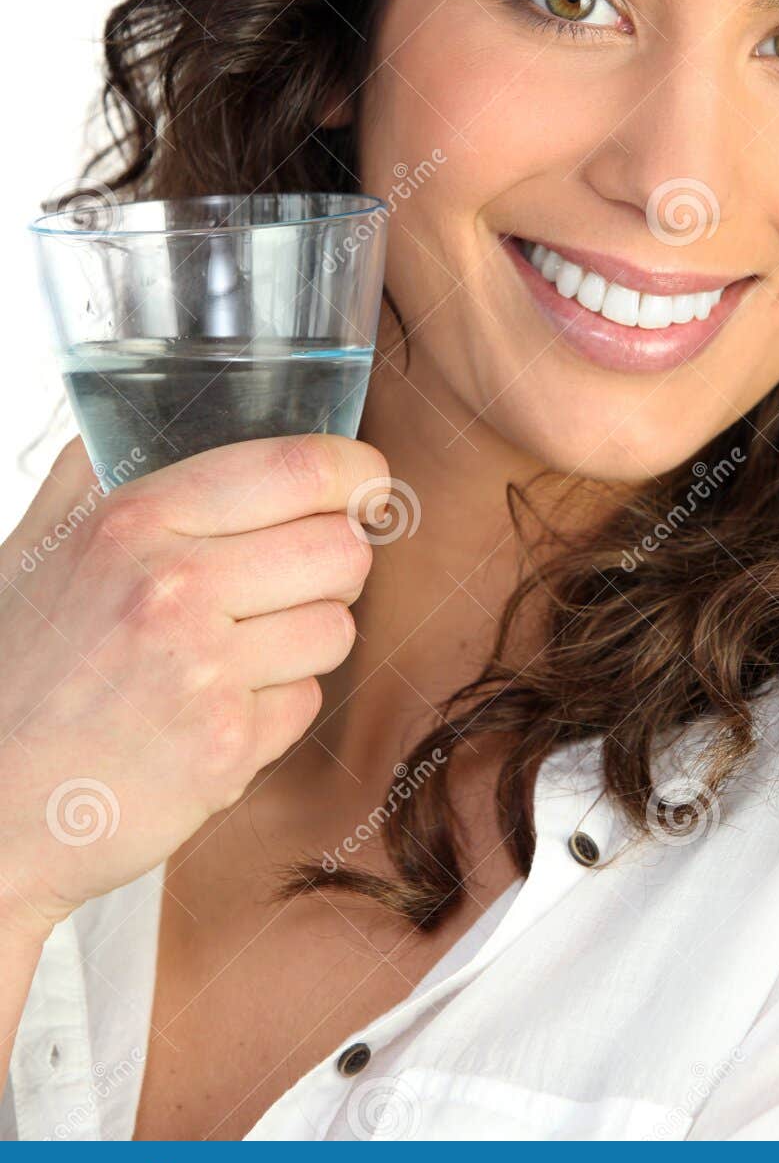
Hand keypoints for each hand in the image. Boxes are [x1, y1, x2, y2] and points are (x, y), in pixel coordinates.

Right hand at [0, 431, 389, 938]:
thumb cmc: (8, 679)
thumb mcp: (33, 552)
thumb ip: (92, 478)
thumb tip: (143, 415)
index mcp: (133, 521)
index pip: (298, 468)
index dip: (354, 471)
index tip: (360, 484)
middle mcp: (175, 587)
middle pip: (341, 548)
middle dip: (333, 563)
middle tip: (290, 582)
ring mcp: (204, 671)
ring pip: (336, 627)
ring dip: (302, 641)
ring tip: (234, 657)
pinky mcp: (227, 748)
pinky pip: (306, 702)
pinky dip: (273, 709)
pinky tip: (211, 714)